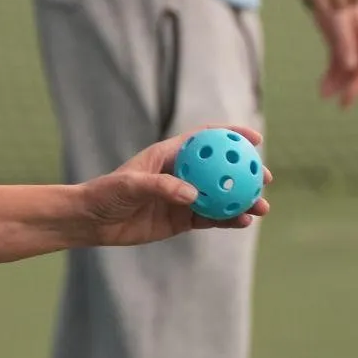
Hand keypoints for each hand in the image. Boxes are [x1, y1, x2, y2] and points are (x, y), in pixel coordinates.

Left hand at [75, 127, 270, 246]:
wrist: (92, 221)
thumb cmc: (107, 194)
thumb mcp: (131, 185)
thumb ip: (162, 187)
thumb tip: (194, 194)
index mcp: (169, 154)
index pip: (205, 138)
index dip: (231, 135)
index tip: (255, 139)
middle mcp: (180, 173)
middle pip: (220, 168)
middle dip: (246, 171)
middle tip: (266, 178)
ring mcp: (183, 197)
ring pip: (221, 195)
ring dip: (243, 199)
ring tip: (262, 207)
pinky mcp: (181, 219)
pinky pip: (211, 218)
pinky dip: (228, 219)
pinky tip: (244, 222)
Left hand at [314, 3, 357, 108]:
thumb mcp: (334, 16)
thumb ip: (345, 40)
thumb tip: (352, 66)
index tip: (348, 98)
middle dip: (353, 86)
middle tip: (342, 104)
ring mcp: (349, 38)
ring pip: (348, 67)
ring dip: (338, 82)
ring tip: (323, 94)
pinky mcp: (337, 38)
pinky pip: (338, 62)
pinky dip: (331, 75)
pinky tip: (322, 87)